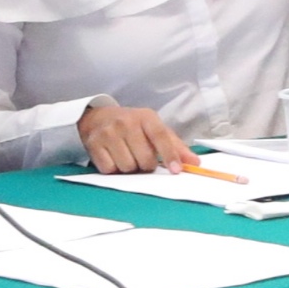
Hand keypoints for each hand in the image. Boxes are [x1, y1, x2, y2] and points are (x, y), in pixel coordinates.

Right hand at [75, 101, 198, 172]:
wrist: (97, 117)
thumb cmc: (132, 126)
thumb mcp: (154, 128)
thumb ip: (175, 146)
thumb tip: (195, 163)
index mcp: (146, 117)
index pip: (161, 136)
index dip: (170, 155)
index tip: (176, 170)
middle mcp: (126, 123)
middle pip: (144, 159)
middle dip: (146, 165)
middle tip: (142, 159)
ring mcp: (108, 133)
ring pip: (127, 167)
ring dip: (130, 168)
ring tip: (128, 157)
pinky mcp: (94, 145)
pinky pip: (110, 169)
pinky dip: (114, 169)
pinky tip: (114, 158)